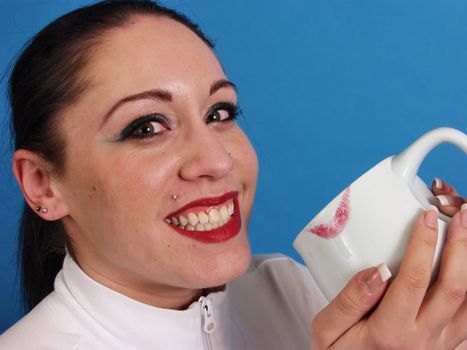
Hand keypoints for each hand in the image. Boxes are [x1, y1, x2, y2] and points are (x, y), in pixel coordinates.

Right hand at [311, 179, 466, 349]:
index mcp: (390, 331)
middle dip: (461, 244)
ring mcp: (440, 345)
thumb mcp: (327, 331)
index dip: (423, 244)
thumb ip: (349, 300)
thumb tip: (376, 269)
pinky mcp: (447, 347)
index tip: (425, 215)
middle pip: (454, 287)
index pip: (413, 280)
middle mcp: (422, 339)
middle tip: (461, 214)